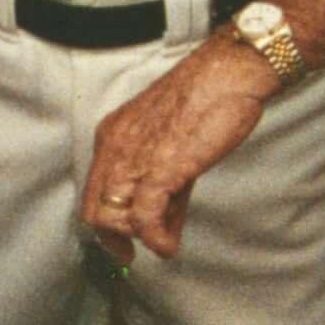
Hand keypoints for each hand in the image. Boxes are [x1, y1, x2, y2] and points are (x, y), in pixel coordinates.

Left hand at [79, 36, 276, 258]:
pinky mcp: (161, 168)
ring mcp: (134, 158)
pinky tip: (168, 246)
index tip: (123, 246)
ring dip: (138, 239)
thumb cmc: (209, 99)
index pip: (94, 193)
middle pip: (95, 210)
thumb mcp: (174, 145)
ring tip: (164, 240)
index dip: (105, 226)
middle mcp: (115, 147)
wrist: (230, 72)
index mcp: (113, 137)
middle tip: (136, 253)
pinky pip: (143, 217)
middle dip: (115, 239)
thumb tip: (163, 226)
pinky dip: (154, 239)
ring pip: (113, 218)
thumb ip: (164, 188)